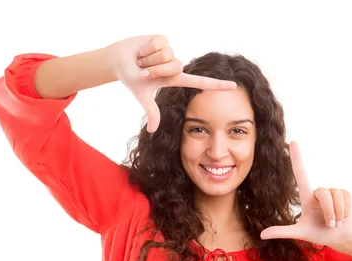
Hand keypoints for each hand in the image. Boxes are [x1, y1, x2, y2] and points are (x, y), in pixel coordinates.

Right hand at [108, 34, 236, 132]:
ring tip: (141, 60)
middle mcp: (175, 65)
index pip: (200, 82)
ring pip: (165, 55)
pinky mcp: (163, 39)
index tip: (233, 86)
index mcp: (175, 79)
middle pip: (174, 67)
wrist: (118, 60)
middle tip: (142, 70)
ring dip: (148, 59)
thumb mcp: (142, 96)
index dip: (216, 85)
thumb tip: (152, 131)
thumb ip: (151, 111)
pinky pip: (157, 44)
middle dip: (154, 69)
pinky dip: (145, 49)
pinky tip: (141, 50)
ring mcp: (170, 51)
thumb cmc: (131, 78)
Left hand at [260, 141, 351, 246]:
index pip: (301, 174)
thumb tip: (261, 235)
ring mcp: (332, 192)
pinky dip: (345, 212)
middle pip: (324, 193)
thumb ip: (281, 232)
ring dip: (337, 214)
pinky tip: (344, 217)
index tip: (293, 142)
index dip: (297, 158)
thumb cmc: (319, 233)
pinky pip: (346, 199)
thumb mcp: (299, 233)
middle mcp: (318, 192)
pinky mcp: (344, 194)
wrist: (341, 237)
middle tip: (330, 225)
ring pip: (335, 197)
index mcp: (307, 197)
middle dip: (328, 212)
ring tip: (335, 223)